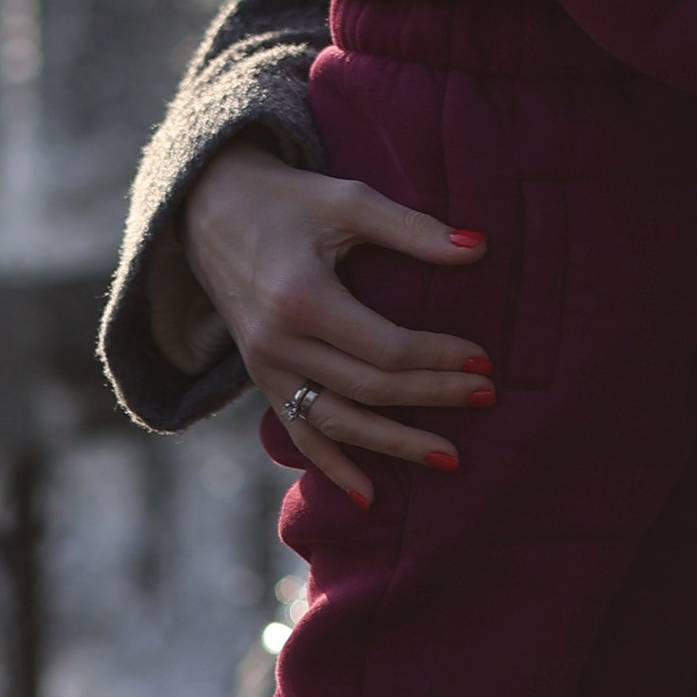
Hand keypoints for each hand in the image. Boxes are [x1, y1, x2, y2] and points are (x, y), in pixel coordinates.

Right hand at [183, 139, 496, 507]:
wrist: (209, 211)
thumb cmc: (288, 199)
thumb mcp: (349, 200)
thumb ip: (412, 229)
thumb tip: (480, 250)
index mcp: (301, 299)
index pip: (384, 348)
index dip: (438, 357)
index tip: (485, 360)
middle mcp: (278, 345)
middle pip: (368, 389)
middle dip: (432, 398)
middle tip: (487, 398)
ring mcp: (266, 370)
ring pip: (337, 424)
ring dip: (394, 445)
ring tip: (449, 458)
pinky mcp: (262, 381)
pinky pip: (299, 435)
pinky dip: (333, 468)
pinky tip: (369, 498)